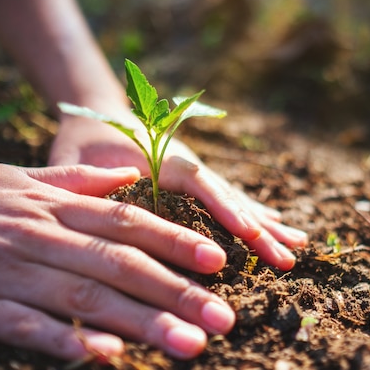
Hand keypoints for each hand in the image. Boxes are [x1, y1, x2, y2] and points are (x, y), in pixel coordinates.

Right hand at [0, 164, 235, 359]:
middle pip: (119, 265)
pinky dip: (67, 341)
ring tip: (188, 344)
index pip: (128, 222)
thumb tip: (130, 175)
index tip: (217, 261)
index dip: (175, 241)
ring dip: (141, 322)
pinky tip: (108, 355)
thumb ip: (77, 178)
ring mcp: (9, 272)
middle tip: (222, 317)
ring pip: (85, 299)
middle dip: (175, 292)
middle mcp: (41, 237)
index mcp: (54, 206)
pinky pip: (27, 327)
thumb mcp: (18, 176)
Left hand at [49, 115, 308, 269]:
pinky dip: (256, 214)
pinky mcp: (196, 182)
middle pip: (227, 196)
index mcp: (159, 159)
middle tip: (287, 259)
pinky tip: (279, 227)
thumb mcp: (71, 159)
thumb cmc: (82, 137)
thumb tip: (91, 217)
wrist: (98, 110)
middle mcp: (186, 166)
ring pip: (236, 200)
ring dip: (266, 224)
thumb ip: (81, 183)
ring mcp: (195, 174)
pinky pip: (230, 199)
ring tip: (298, 245)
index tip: (249, 231)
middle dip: (258, 229)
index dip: (223, 207)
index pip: (197, 183)